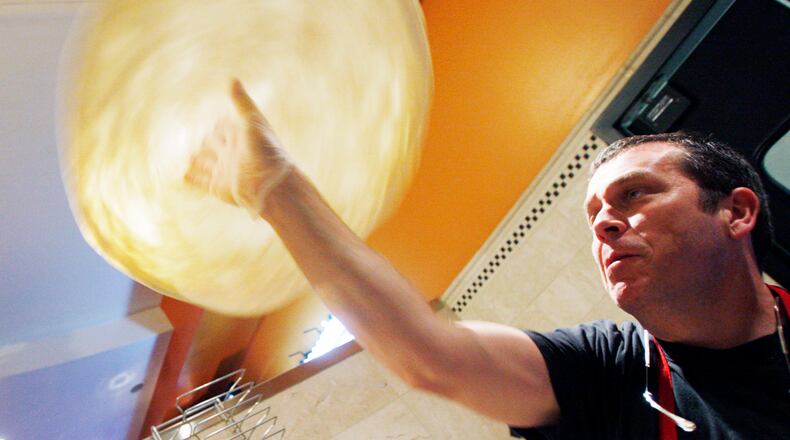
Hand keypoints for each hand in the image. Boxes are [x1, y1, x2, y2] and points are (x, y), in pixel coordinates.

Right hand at [185, 79, 290, 215]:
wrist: (271, 185)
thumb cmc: (266, 151)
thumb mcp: (253, 122)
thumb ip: (241, 102)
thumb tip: (231, 79)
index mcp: (239, 137)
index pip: (224, 127)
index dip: (221, 125)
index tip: (220, 122)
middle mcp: (231, 154)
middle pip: (212, 144)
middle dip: (207, 142)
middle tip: (204, 141)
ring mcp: (223, 170)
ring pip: (205, 162)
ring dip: (197, 159)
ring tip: (191, 158)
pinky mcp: (217, 187)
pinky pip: (200, 181)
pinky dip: (191, 178)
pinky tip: (183, 175)